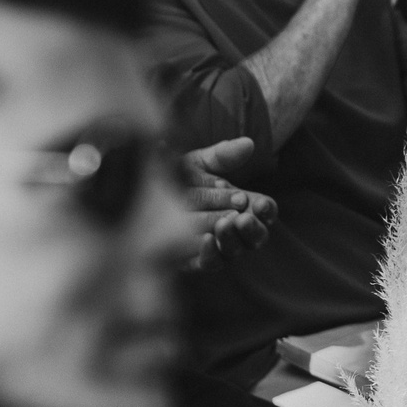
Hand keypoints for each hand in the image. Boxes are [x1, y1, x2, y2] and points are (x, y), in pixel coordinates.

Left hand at [179, 137, 275, 267]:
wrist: (140, 197)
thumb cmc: (176, 178)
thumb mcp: (198, 163)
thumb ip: (222, 155)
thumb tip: (248, 143)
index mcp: (242, 205)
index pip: (264, 211)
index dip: (267, 209)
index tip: (261, 203)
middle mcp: (234, 229)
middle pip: (256, 236)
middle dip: (252, 227)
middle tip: (244, 217)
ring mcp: (217, 247)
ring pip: (234, 250)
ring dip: (231, 238)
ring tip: (224, 223)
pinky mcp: (195, 261)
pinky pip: (210, 262)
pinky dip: (210, 252)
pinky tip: (204, 237)